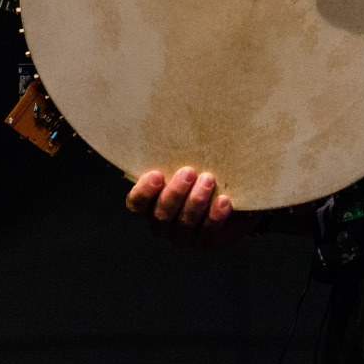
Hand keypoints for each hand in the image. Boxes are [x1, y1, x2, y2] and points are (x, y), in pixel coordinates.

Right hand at [125, 167, 261, 249]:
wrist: (227, 201)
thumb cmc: (197, 177)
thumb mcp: (183, 168)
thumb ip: (173, 158)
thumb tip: (174, 122)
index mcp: (150, 206)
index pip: (136, 205)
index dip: (143, 192)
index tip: (156, 174)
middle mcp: (163, 224)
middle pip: (161, 215)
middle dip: (175, 193)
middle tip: (188, 172)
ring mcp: (184, 236)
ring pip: (184, 223)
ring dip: (196, 201)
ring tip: (208, 180)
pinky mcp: (206, 241)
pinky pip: (209, 232)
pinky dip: (215, 216)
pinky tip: (224, 201)